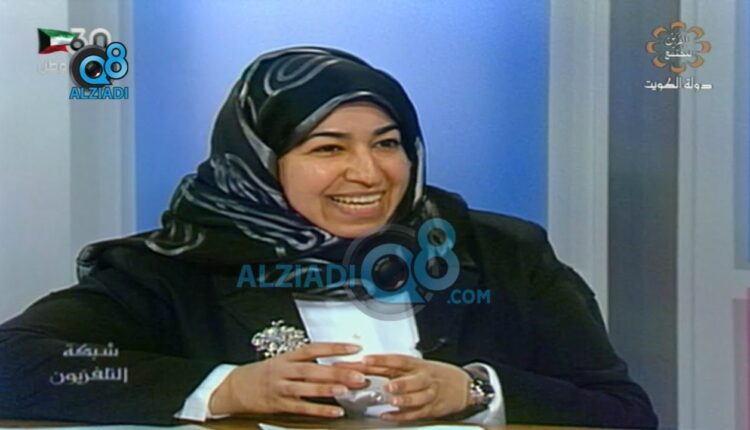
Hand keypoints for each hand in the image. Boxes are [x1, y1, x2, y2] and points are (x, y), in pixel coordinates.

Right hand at [208, 342, 367, 417]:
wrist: (235, 387)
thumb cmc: (263, 374)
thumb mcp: (282, 362)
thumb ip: (306, 363)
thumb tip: (335, 362)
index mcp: (287, 357)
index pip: (313, 349)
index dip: (334, 348)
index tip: (354, 349)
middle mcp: (284, 371)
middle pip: (312, 369)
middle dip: (337, 371)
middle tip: (358, 373)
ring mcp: (281, 388)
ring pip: (306, 388)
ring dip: (328, 389)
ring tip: (347, 390)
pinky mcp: (279, 405)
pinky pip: (302, 408)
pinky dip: (319, 410)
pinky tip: (335, 412)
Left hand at [333, 354, 472, 420]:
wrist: (463, 386)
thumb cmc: (435, 374)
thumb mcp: (415, 366)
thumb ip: (391, 368)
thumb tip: (365, 366)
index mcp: (417, 364)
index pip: (398, 360)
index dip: (382, 360)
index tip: (367, 360)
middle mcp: (424, 378)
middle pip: (413, 379)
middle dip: (400, 382)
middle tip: (387, 385)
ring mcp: (429, 394)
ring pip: (418, 397)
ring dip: (405, 399)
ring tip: (393, 400)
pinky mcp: (431, 408)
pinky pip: (416, 413)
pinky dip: (402, 415)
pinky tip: (389, 416)